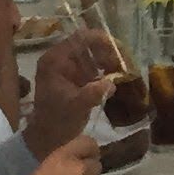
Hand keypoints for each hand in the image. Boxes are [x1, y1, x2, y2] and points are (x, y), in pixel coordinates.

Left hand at [23, 27, 121, 156]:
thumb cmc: (57, 121)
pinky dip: (105, 69)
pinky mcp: (74, 75)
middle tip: (124, 64)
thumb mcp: (76, 107)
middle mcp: (60, 58)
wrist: (48, 136)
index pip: (80, 38)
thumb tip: (111, 83)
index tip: (120, 51)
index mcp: (55, 60)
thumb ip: (92, 94)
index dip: (101, 41)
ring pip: (92, 53)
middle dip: (108, 52)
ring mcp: (67, 66)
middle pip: (88, 44)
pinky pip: (92, 64)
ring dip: (108, 60)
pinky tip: (114, 79)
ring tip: (121, 72)